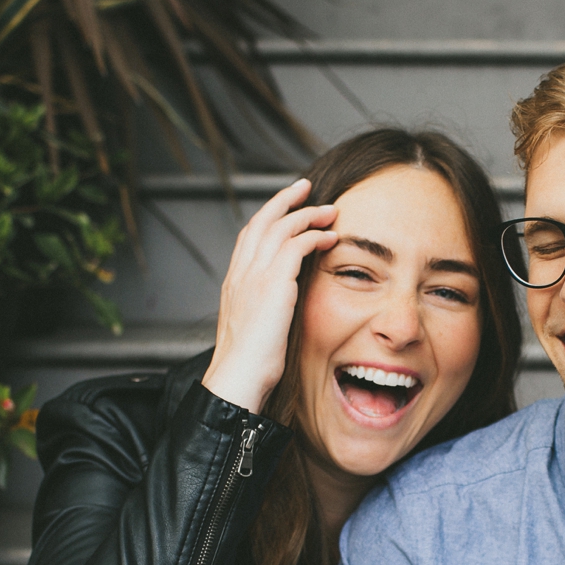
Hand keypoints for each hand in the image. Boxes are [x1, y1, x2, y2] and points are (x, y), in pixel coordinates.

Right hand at [201, 177, 338, 412]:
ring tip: (330, 210)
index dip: (267, 216)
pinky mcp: (272, 284)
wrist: (237, 378)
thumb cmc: (248, 366)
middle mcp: (241, 272)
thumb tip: (281, 310)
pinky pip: (296, 245)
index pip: (249, 236)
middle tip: (305, 187)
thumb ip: (265, 311)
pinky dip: (314, 235)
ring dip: (307, 214)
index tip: (285, 207)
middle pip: (261, 220)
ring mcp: (254, 276)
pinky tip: (331, 237)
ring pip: (280, 227)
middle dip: (284, 200)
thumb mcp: (254, 331)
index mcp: (234, 282)